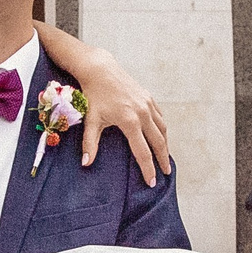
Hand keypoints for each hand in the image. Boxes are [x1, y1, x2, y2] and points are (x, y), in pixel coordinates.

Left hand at [70, 50, 171, 183]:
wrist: (100, 70)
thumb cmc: (93, 95)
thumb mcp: (91, 120)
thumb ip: (90, 143)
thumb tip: (86, 163)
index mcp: (129, 121)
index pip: (142, 151)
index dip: (148, 168)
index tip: (152, 182)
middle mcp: (143, 113)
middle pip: (158, 142)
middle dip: (162, 159)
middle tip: (166, 174)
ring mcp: (148, 104)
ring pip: (162, 129)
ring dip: (165, 145)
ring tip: (165, 158)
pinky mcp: (148, 98)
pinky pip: (160, 117)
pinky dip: (162, 129)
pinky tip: (161, 137)